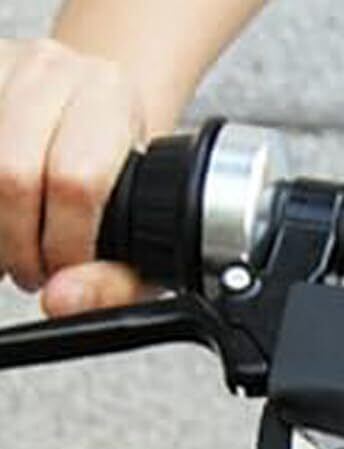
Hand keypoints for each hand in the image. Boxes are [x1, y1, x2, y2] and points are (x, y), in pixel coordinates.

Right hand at [0, 38, 145, 315]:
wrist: (92, 118)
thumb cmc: (118, 182)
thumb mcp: (141, 238)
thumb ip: (115, 285)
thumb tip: (63, 300)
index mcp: (109, 96)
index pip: (75, 181)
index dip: (61, 244)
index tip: (62, 271)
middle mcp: (53, 68)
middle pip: (11, 174)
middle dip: (15, 242)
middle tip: (28, 267)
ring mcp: (1, 63)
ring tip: (12, 245)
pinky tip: (0, 214)